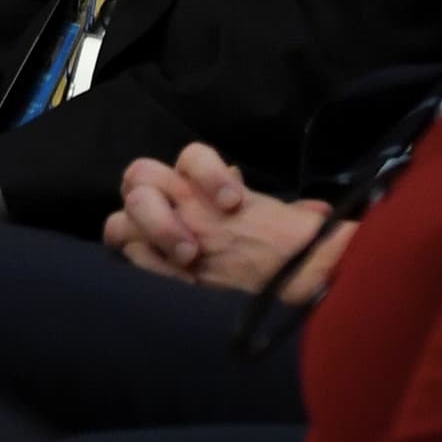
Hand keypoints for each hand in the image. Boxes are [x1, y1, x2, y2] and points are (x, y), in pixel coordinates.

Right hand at [103, 143, 344, 296]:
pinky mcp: (149, 257)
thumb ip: (304, 220)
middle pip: (139, 175)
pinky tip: (177, 280)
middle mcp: (176, 198)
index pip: (192, 156)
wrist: (277, 285)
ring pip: (123, 214)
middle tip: (192, 248)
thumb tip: (319, 213)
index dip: (207, 174)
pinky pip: (124, 250)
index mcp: (208, 184)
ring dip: (148, 236)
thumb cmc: (287, 255)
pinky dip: (145, 263)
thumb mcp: (302, 234)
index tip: (234, 203)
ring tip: (183, 262)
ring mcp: (157, 227)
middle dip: (159, 212)